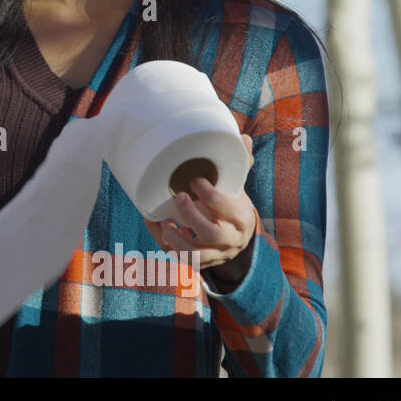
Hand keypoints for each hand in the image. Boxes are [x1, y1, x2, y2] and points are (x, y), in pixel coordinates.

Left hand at [144, 134, 257, 284]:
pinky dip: (169, 247)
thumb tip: (242, 137)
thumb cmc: (233, 204)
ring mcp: (215, 254)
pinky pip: (183, 262)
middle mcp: (230, 239)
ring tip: (164, 222)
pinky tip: (159, 229)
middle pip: (212, 234)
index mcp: (240, 217)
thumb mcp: (239, 186)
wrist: (241, 237)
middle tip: (179, 197)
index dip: (208, 193)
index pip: (226, 207)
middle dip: (191, 216)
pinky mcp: (202, 263)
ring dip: (176, 240)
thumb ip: (240, 164)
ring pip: (196, 256)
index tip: (194, 179)